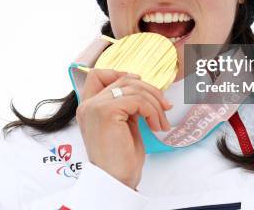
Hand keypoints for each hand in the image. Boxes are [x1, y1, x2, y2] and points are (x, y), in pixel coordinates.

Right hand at [75, 68, 172, 188]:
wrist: (116, 180)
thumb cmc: (121, 159)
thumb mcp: (124, 124)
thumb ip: (126, 105)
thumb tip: (145, 89)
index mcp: (89, 107)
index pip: (97, 75)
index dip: (120, 73)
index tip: (141, 87)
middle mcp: (88, 105)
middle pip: (124, 79)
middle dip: (149, 91)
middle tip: (165, 107)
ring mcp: (95, 107)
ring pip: (133, 88)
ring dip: (155, 104)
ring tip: (162, 123)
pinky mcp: (106, 112)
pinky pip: (137, 100)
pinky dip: (152, 111)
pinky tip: (156, 126)